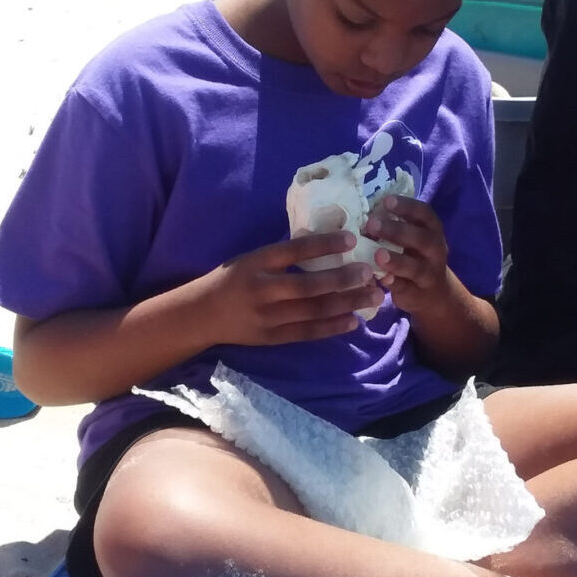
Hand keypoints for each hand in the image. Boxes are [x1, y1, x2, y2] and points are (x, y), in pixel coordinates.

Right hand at [199, 231, 384, 346]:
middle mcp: (262, 290)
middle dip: (343, 279)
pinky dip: (332, 327)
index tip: (352, 239)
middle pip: (309, 286)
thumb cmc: (233, 279)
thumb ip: (282, 255)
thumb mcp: (252, 258)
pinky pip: (307, 333)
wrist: (203, 314)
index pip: (294, 251)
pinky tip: (353, 321)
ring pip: (313, 311)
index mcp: (257, 263)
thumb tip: (325, 244)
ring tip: (373, 296)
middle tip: (370, 272)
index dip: (324, 245)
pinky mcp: (271, 338)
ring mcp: (267, 317)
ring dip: (346, 304)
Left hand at [363, 195, 448, 314]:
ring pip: (415, 266)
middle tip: (372, 224)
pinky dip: (393, 283)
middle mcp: (435, 250)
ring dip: (396, 260)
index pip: (424, 213)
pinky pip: (405, 287)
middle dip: (397, 230)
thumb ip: (393, 224)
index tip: (386, 201)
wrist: (434, 294)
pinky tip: (380, 278)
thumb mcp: (412, 237)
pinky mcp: (417, 293)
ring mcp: (428, 273)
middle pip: (421, 238)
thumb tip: (361, 212)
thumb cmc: (414, 255)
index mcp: (432, 230)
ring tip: (378, 254)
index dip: (406, 206)